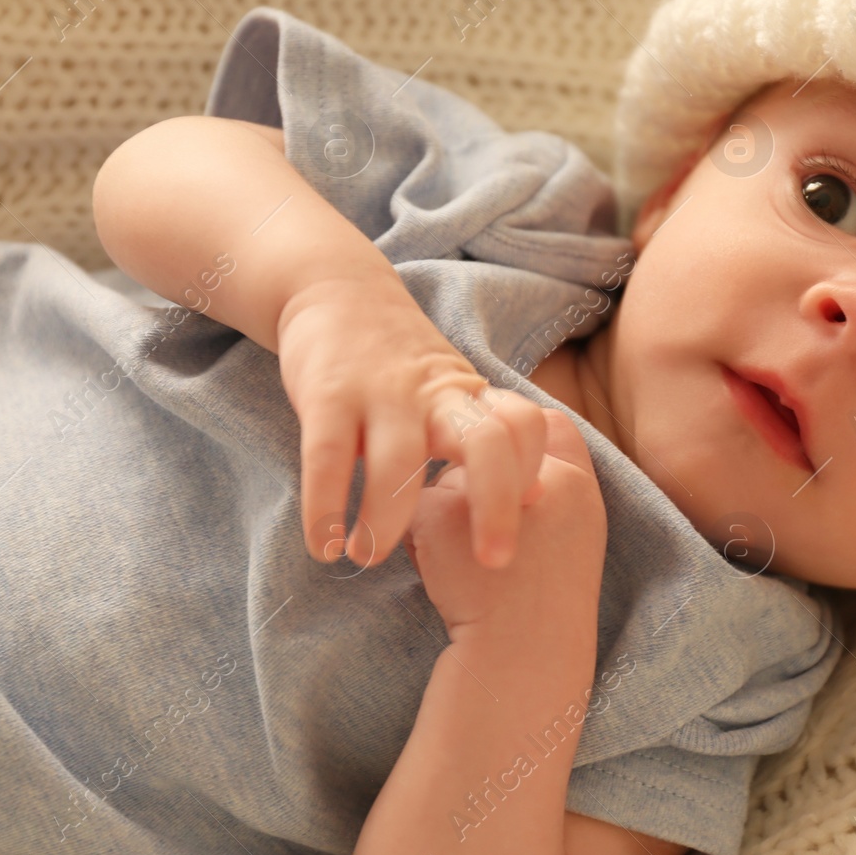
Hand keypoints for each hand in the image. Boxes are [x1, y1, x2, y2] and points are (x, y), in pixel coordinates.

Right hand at [276, 272, 549, 570]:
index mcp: (469, 394)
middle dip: (497, 507)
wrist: (337, 291)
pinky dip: (324, 510)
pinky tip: (324, 546)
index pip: (524, 426)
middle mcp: (435, 392)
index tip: (522, 517)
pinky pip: (329, 458)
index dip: (531, 472)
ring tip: (368, 557)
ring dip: (387, 521)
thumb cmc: (400, 365)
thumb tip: (531, 500)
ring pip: (399, 462)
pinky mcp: (327, 394)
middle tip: (492, 564)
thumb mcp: (451, 392)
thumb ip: (483, 439)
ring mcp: (382, 392)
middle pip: (487, 444)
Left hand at [401, 408, 606, 639]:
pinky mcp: (440, 512)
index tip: (509, 475)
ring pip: (452, 475)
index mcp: (577, 485)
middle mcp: (538, 478)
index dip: (518, 439)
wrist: (519, 660)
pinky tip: (444, 574)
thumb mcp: (570, 534)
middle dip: (478, 472)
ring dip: (452, 507)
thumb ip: (547, 484)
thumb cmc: (541, 603)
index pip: (543, 424)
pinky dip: (424, 538)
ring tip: (471, 560)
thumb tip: (492, 442)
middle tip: (486, 531)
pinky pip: (418, 505)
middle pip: (489, 443)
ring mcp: (488, 491)